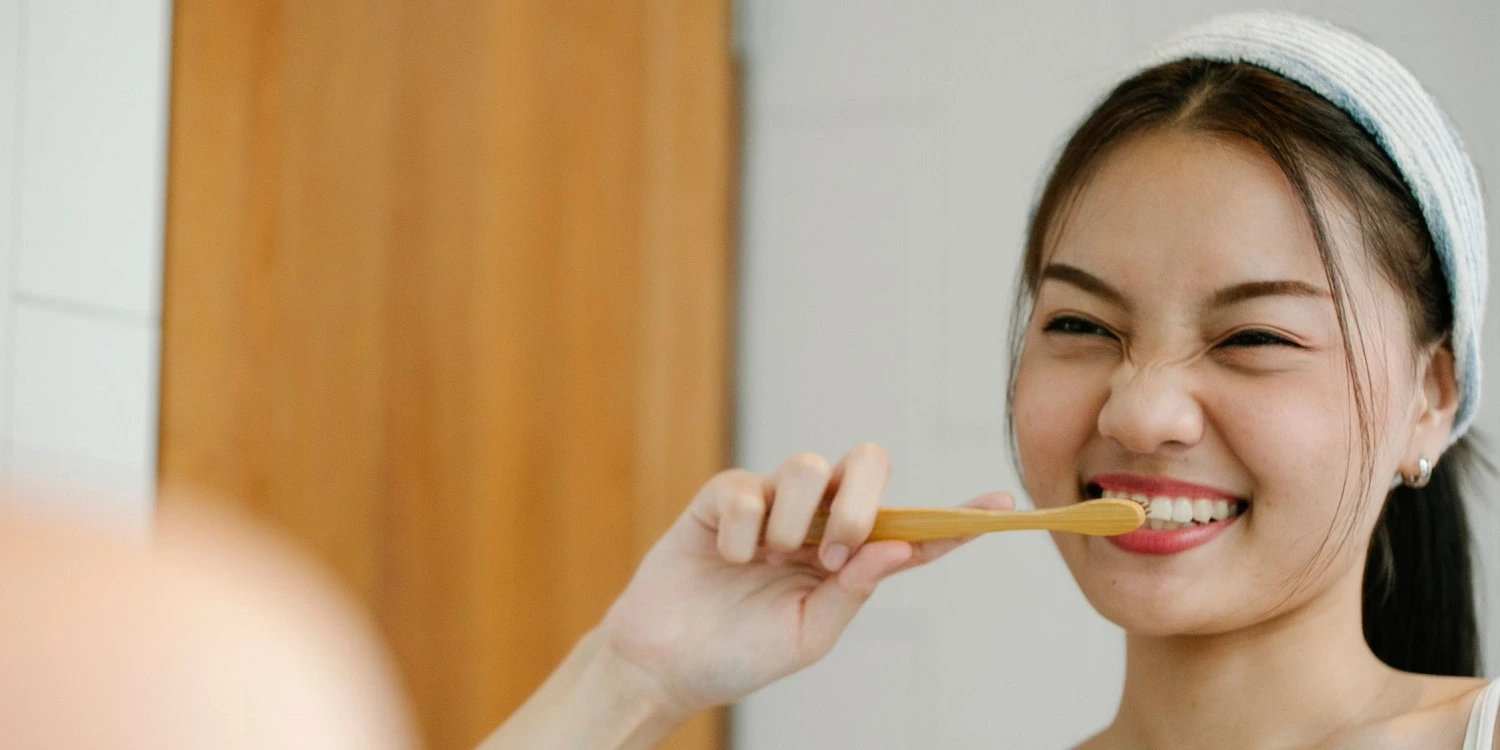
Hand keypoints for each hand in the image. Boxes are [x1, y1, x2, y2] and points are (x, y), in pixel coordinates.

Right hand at [596, 443, 1013, 714]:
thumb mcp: (808, 634)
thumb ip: (854, 589)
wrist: (664, 662)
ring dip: (798, 516)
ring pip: (809, 465)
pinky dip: (742, 529)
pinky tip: (728, 559)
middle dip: (861, 499)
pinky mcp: (724, 498)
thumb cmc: (739, 654)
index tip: (1004, 505)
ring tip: (772, 557)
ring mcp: (771, 504)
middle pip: (866, 464)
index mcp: (847, 559)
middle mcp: (816, 522)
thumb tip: (900, 545)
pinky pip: (748, 486)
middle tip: (836, 550)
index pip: (911, 529)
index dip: (957, 516)